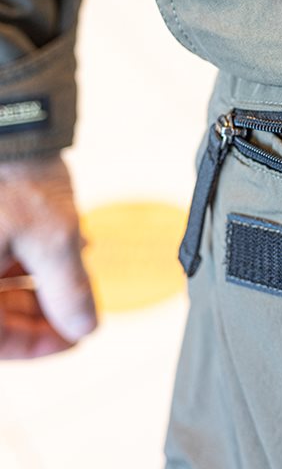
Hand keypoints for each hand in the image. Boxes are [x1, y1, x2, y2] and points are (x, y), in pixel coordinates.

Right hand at [0, 154, 96, 358]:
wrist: (11, 124)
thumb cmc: (18, 176)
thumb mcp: (53, 238)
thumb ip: (68, 289)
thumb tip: (83, 327)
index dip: (36, 345)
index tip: (76, 337)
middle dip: (43, 312)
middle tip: (84, 309)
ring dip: (40, 286)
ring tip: (78, 270)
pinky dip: (29, 262)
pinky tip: (67, 248)